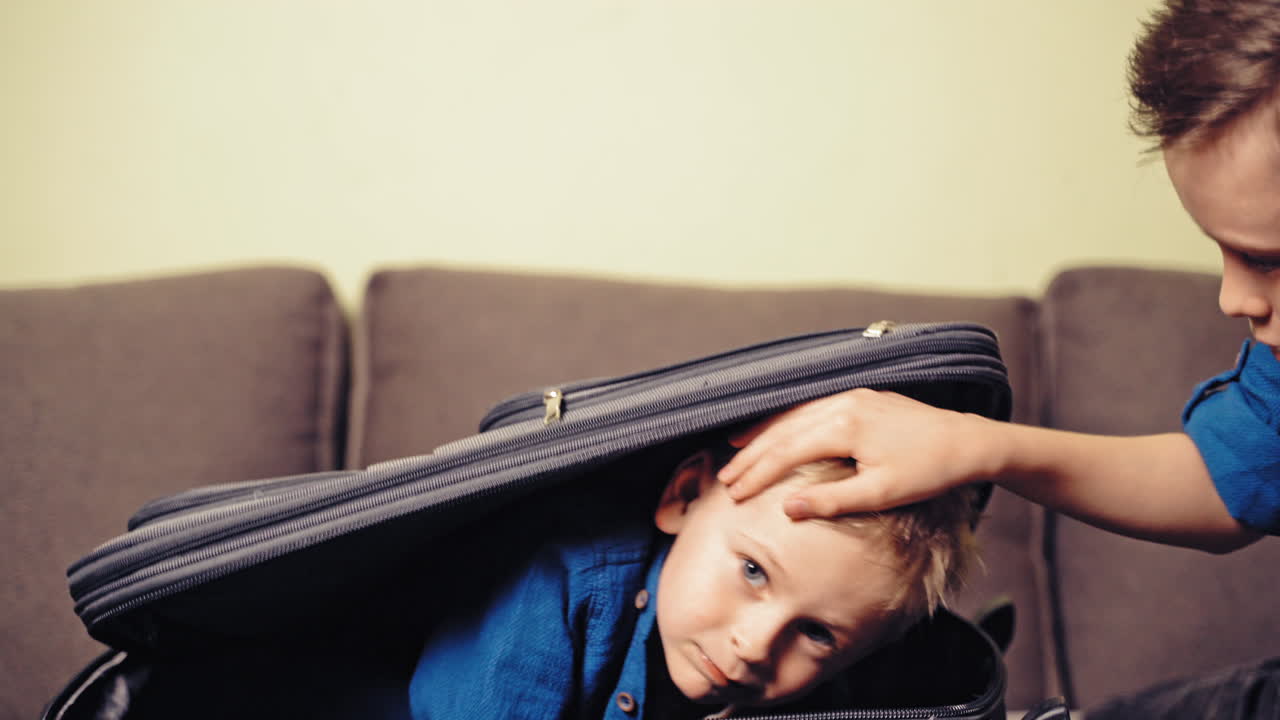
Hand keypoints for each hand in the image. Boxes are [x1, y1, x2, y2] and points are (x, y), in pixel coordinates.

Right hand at [717, 388, 995, 517]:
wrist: (969, 442)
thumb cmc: (928, 471)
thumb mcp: (881, 494)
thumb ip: (831, 500)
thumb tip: (787, 508)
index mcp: (844, 425)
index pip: (786, 451)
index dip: (757, 473)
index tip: (734, 493)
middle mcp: (842, 404)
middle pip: (783, 430)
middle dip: (751, 455)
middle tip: (725, 478)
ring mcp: (852, 397)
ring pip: (795, 415)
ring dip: (764, 435)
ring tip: (736, 450)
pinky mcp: (861, 398)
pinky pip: (812, 408)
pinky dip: (788, 421)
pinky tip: (777, 429)